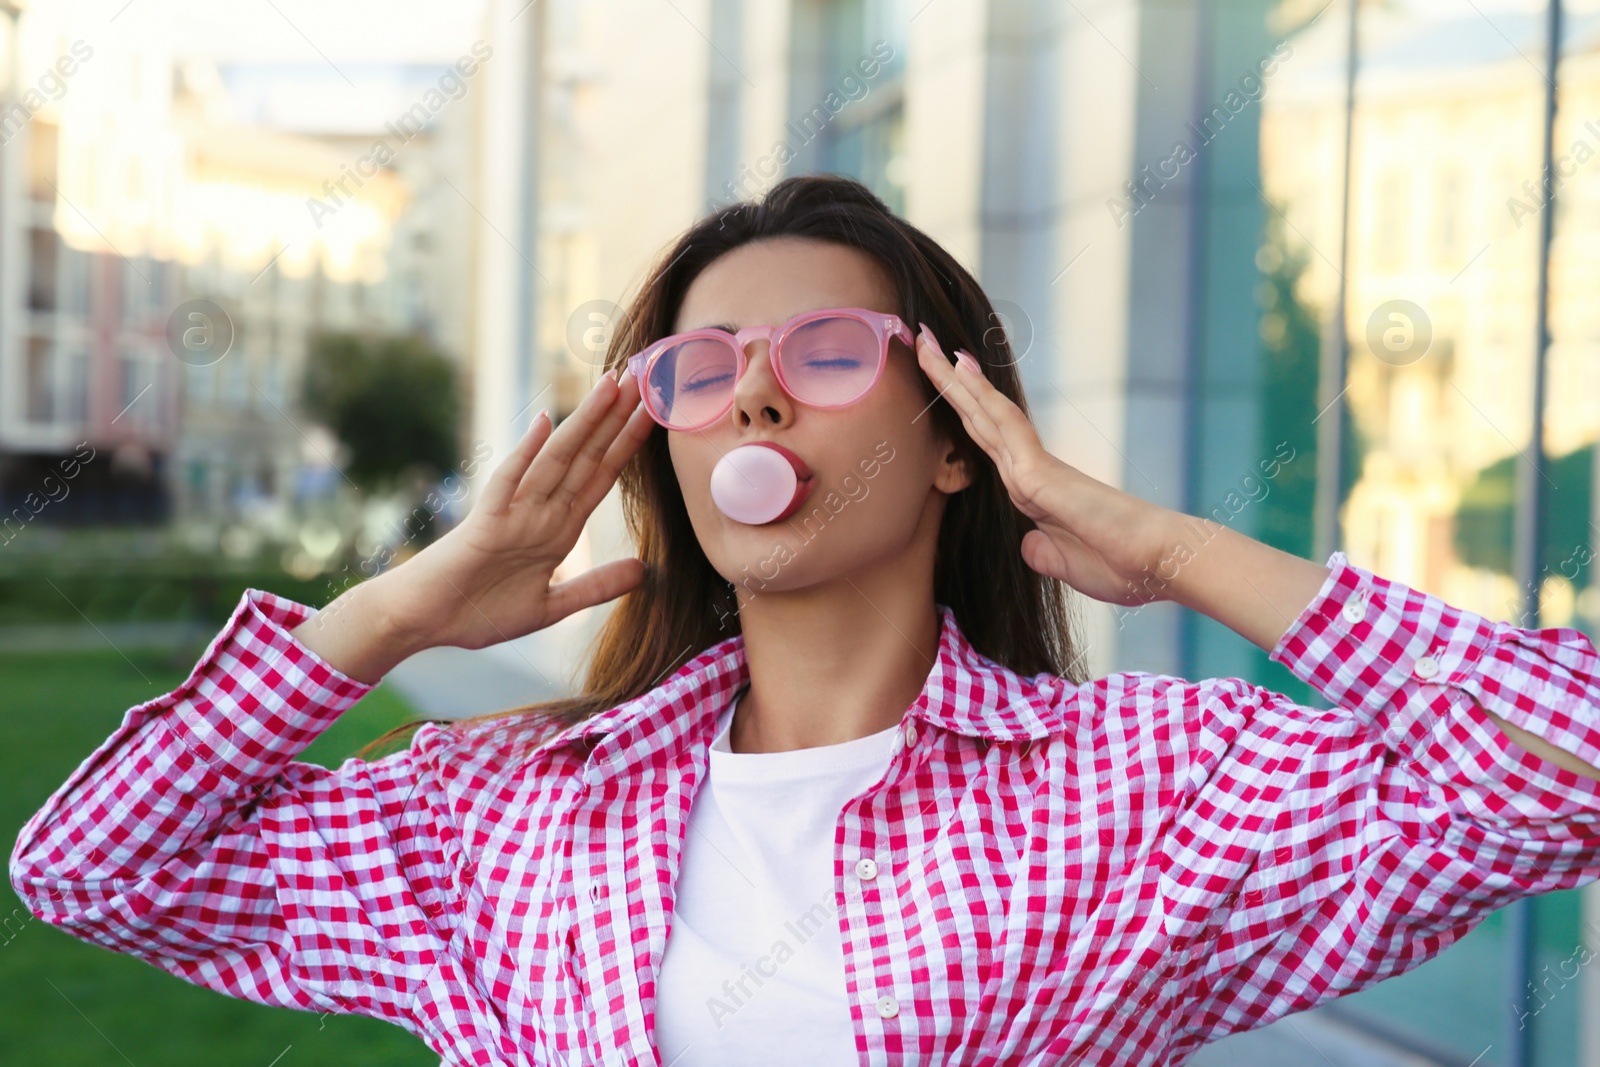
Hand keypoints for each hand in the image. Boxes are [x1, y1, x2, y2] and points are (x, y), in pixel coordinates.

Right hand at [374, 368, 656, 655]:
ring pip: (556, 460)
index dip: (627, 445)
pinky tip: (544, 424)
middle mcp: (540, 513)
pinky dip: (525, 454)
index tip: (653, 412)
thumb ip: (594, 587)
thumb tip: (643, 570)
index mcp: (558, 529)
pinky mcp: (485, 524)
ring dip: (584, 423)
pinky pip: (507, 484)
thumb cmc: (478, 612)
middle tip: (643, 376)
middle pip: (586, 458)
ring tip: (611, 387)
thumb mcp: (550, 607)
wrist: (423, 622)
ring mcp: (513, 514)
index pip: (601, 477)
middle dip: (615, 420)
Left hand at [914, 324, 1181, 606]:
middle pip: (980, 419)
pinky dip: (980, 397)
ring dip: (954, 379)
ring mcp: (1035, 468)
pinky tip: (961, 370)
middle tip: (922, 343)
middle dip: (948, 383)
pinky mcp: (1040, 474)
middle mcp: (1031, 472)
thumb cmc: (1124, 567)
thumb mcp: (1068, 566)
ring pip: (986, 413)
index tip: (941, 383)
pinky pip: (1005, 425)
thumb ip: (1045, 553)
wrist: (1160, 564)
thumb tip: (1029, 544)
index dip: (963, 413)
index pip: (987, 444)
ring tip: (928, 342)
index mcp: (1033, 493)